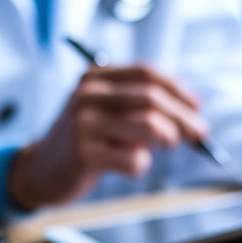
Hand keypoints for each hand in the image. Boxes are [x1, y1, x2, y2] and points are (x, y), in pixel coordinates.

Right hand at [8, 64, 207, 209]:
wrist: (41, 169)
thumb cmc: (86, 141)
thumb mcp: (108, 112)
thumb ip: (140, 105)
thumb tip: (192, 113)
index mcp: (96, 76)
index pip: (146, 73)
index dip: (178, 89)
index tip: (197, 107)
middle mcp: (88, 94)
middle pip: (151, 98)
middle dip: (184, 117)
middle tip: (199, 134)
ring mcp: (84, 122)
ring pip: (148, 125)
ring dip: (168, 138)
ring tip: (168, 147)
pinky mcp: (84, 153)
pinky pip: (133, 159)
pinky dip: (141, 165)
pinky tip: (128, 165)